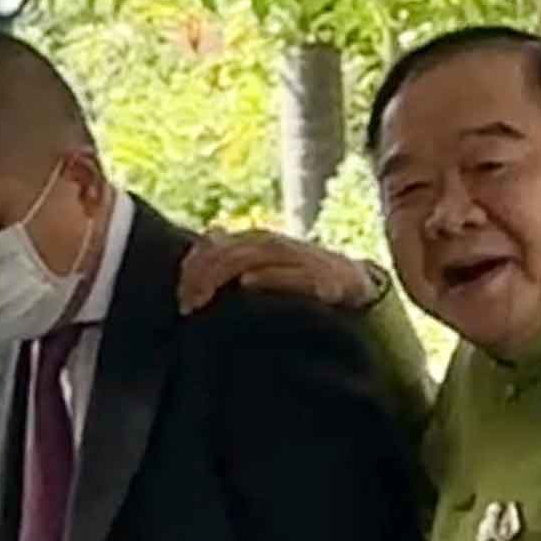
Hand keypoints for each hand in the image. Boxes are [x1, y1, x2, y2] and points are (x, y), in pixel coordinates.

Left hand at [178, 229, 380, 314]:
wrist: (360, 290)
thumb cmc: (305, 284)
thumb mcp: (266, 270)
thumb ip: (237, 257)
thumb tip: (208, 236)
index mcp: (260, 243)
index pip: (219, 245)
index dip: (195, 266)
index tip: (180, 297)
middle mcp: (279, 245)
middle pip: (233, 250)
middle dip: (205, 274)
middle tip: (187, 304)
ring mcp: (304, 259)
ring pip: (258, 256)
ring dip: (227, 273)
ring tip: (205, 296)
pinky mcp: (327, 279)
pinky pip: (296, 275)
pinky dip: (270, 276)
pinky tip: (248, 284)